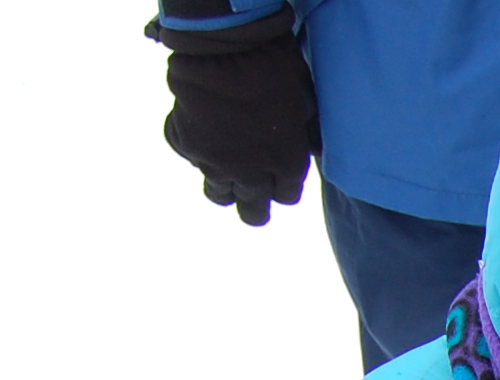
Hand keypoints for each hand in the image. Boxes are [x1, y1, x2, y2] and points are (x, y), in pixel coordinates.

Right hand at [145, 12, 316, 225]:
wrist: (224, 48)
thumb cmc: (274, 68)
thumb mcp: (306, 101)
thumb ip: (307, 133)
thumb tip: (314, 148)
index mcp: (287, 165)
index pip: (286, 197)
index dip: (282, 187)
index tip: (278, 177)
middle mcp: (251, 173)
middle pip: (253, 212)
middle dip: (254, 205)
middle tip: (250, 193)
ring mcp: (214, 162)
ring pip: (217, 194)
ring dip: (222, 185)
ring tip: (224, 166)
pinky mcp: (185, 145)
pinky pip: (190, 158)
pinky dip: (194, 149)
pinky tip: (201, 130)